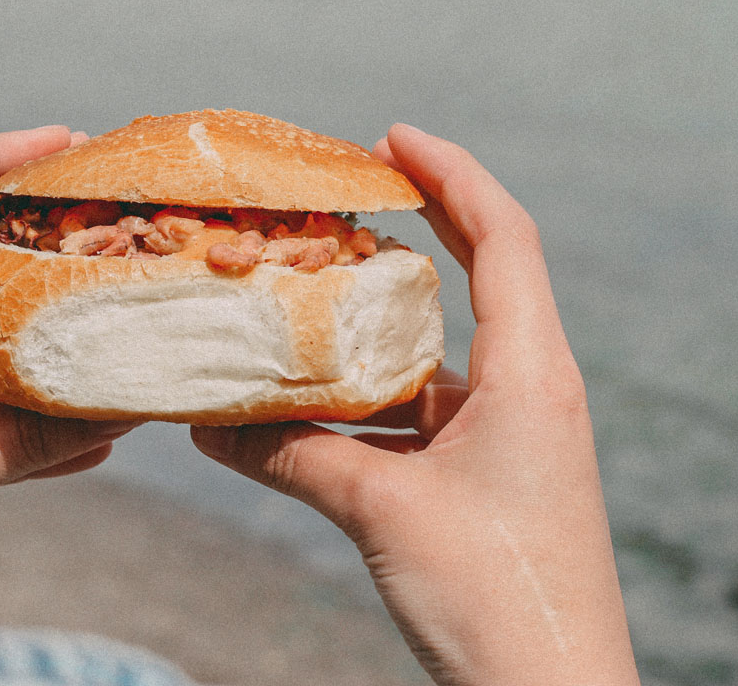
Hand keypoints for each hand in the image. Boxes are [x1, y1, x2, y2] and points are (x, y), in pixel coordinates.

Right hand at [191, 124, 638, 684]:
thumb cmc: (493, 600)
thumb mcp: (381, 512)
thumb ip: (292, 457)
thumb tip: (206, 425)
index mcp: (531, 374)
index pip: (502, 236)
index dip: (451, 173)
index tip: (392, 137)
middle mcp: (529, 390)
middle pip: (474, 276)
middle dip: (410, 230)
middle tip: (337, 201)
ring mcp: (508, 434)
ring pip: (434, 352)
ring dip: (372, 327)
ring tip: (299, 300)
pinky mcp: (484, 475)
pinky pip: (419, 412)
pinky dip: (364, 399)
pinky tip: (301, 406)